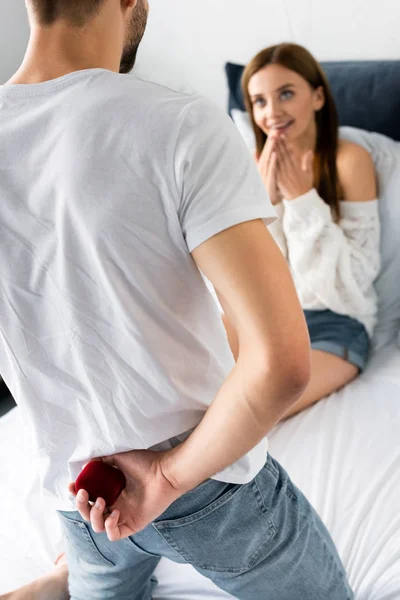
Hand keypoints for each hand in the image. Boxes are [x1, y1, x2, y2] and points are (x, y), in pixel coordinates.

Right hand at [69, 448, 183, 541]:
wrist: (165, 471)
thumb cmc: (146, 462)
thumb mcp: (120, 458)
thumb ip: (103, 460)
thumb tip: (88, 462)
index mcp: (111, 492)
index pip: (88, 499)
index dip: (77, 495)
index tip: (72, 485)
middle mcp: (115, 505)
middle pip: (89, 514)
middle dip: (81, 506)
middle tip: (83, 493)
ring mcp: (124, 516)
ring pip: (98, 526)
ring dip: (94, 515)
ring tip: (102, 501)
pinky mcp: (133, 525)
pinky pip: (114, 535)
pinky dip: (110, 527)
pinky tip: (115, 513)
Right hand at [255, 132, 282, 205]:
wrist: (262, 207)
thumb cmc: (263, 192)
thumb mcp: (260, 176)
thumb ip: (257, 163)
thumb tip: (254, 151)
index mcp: (261, 168)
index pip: (266, 153)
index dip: (270, 142)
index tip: (274, 131)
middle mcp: (261, 170)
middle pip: (267, 153)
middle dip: (271, 141)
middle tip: (275, 129)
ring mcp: (263, 175)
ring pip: (268, 159)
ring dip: (271, 148)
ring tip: (275, 137)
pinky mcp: (267, 181)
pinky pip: (271, 169)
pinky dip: (273, 161)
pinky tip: (275, 153)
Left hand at [276, 136, 313, 199]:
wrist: (303, 199)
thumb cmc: (306, 186)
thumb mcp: (309, 173)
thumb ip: (308, 162)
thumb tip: (309, 151)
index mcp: (297, 166)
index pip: (290, 152)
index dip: (285, 143)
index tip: (282, 135)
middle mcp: (291, 169)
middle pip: (283, 154)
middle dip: (278, 143)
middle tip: (274, 133)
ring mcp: (285, 175)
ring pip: (279, 160)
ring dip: (275, 149)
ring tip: (272, 141)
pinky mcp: (281, 181)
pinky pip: (277, 169)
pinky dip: (274, 162)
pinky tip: (271, 155)